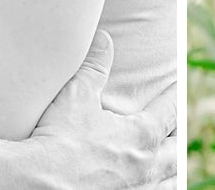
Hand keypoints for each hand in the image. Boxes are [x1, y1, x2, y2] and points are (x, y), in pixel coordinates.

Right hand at [27, 31, 174, 188]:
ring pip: (169, 179)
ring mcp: (137, 189)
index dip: (175, 95)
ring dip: (171, 168)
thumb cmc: (58, 139)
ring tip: (168, 161)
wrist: (37, 181)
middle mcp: (146, 165)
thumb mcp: (76, 95)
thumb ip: (94, 65)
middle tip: (176, 127)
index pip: (170, 110)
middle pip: (177, 150)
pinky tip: (149, 184)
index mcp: (141, 134)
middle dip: (178, 137)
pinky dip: (156, 186)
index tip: (177, 85)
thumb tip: (104, 39)